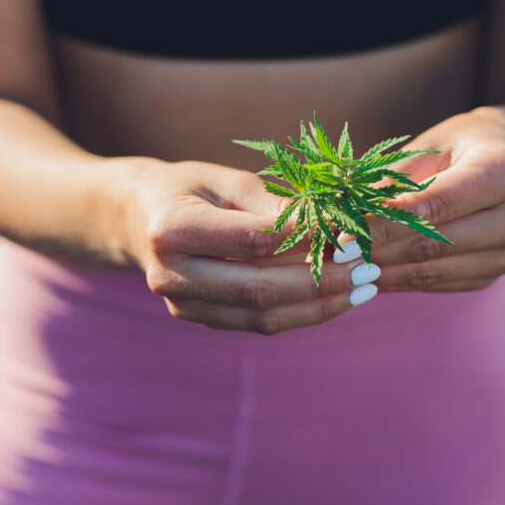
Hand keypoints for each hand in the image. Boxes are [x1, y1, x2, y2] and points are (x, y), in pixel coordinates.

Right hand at [126, 160, 380, 333]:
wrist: (136, 219)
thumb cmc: (187, 188)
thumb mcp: (226, 180)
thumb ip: (273, 204)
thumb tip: (330, 225)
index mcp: (173, 229)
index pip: (254, 241)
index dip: (307, 240)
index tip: (351, 234)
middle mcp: (171, 274)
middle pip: (259, 289)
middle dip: (321, 282)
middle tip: (368, 269)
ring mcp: (181, 305)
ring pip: (262, 316)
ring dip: (319, 306)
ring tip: (364, 288)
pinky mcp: (197, 319)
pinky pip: (257, 324)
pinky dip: (301, 313)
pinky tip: (336, 298)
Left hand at [336, 110, 504, 292]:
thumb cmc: (456, 147)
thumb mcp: (425, 149)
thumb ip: (389, 184)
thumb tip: (335, 217)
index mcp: (504, 171)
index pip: (433, 207)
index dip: (382, 226)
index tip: (340, 239)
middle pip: (432, 244)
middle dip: (376, 253)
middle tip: (331, 259)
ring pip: (433, 271)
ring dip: (383, 273)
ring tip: (343, 270)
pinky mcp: (497, 275)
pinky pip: (440, 284)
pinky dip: (401, 281)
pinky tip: (370, 275)